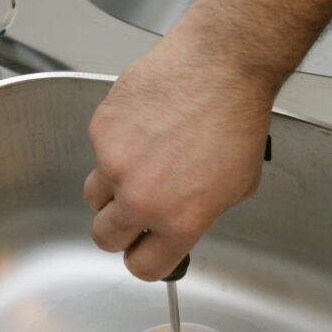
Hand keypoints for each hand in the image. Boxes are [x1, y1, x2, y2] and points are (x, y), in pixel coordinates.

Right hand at [83, 12, 272, 280]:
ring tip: (139, 161)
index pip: (143, 267)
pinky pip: (98, 150)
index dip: (144, 258)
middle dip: (118, 229)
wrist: (221, 64)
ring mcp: (115, 163)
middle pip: (104, 238)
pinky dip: (115, 143)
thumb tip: (178, 220)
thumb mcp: (237, 187)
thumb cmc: (237, 117)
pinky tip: (143, 125)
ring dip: (110, 188)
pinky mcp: (100, 130)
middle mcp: (141, 198)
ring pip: (94, 195)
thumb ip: (198, 213)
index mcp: (178, 221)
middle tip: (133, 210)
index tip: (144, 248)